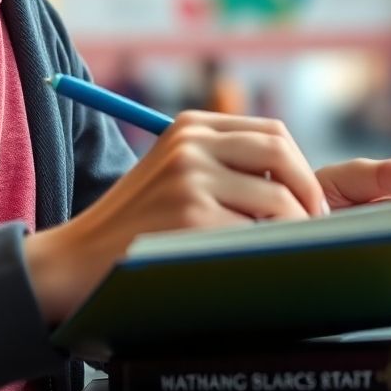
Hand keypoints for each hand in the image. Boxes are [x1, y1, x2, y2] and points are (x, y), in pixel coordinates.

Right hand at [24, 111, 326, 324]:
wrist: (76, 259)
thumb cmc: (133, 224)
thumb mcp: (173, 171)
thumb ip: (221, 162)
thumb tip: (294, 180)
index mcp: (190, 125)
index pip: (273, 132)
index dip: (300, 169)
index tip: (309, 201)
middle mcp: (191, 142)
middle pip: (282, 154)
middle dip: (309, 194)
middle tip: (314, 226)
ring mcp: (191, 178)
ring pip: (279, 199)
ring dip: (294, 230)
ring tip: (287, 250)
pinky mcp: (192, 218)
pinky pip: (257, 234)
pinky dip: (269, 251)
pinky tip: (258, 265)